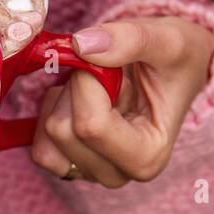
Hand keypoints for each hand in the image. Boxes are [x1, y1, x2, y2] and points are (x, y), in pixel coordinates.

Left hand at [31, 16, 213, 186]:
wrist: (172, 69)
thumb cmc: (175, 59)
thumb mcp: (168, 39)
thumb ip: (130, 39)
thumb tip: (80, 45)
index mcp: (148, 156)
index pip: (91, 125)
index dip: (88, 82)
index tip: (111, 64)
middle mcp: (117, 173)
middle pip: (62, 130)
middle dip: (76, 88)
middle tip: (108, 75)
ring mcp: (90, 172)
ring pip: (47, 135)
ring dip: (63, 99)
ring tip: (98, 88)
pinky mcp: (69, 165)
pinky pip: (38, 144)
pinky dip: (51, 112)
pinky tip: (79, 100)